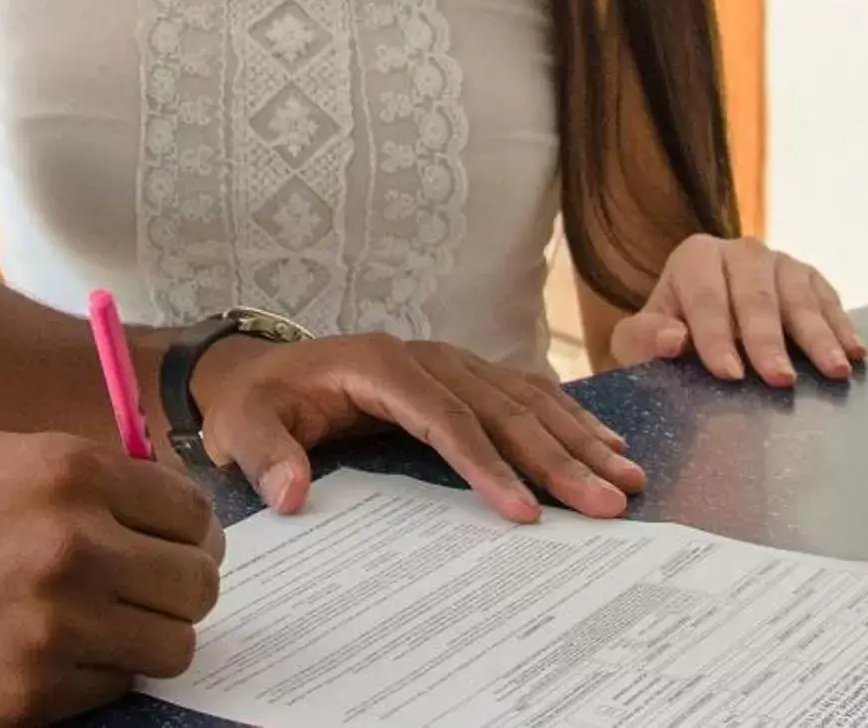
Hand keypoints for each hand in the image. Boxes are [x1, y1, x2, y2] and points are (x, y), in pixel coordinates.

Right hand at [0, 432, 221, 727]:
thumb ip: (82, 480)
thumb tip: (158, 508)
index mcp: (67, 473)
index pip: (190, 511)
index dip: (189, 532)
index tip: (174, 545)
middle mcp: (75, 545)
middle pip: (197, 582)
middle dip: (179, 587)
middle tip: (148, 592)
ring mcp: (59, 624)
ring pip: (174, 644)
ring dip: (148, 636)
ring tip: (106, 627)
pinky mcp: (38, 691)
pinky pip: (116, 686)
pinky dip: (98, 673)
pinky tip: (54, 652)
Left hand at [189, 333, 643, 524]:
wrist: (254, 372)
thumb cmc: (253, 404)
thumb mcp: (241, 428)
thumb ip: (264, 456)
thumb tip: (291, 493)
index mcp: (375, 365)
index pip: (441, 416)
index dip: (483, 461)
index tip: (522, 511)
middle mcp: (422, 356)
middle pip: (498, 407)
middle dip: (555, 457)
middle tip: (606, 503)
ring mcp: (445, 361)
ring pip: (522, 397)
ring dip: (576, 437)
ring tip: (626, 477)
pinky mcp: (457, 375)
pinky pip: (521, 392)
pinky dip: (565, 418)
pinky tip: (603, 444)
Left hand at [608, 234, 865, 384]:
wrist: (704, 329)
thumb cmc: (668, 337)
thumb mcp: (640, 341)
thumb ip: (643, 340)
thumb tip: (671, 339)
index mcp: (694, 257)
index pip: (705, 297)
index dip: (715, 336)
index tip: (728, 373)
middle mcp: (741, 251)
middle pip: (755, 296)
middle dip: (768, 340)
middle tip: (780, 380)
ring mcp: (781, 263)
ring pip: (798, 296)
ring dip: (817, 335)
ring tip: (833, 371)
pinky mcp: (812, 280)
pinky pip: (829, 300)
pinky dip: (842, 327)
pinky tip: (855, 353)